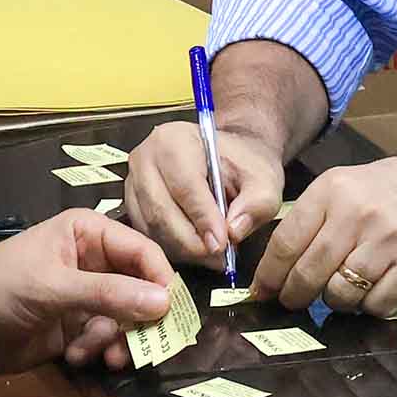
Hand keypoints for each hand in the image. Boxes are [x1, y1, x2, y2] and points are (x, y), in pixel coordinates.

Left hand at [0, 211, 180, 373]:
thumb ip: (109, 294)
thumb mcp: (52, 287)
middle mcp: (94, 262)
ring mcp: (85, 298)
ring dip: (117, 341)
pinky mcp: (75, 329)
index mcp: (89, 234)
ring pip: (127, 320)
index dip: (161, 282)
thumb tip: (165, 303)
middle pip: (142, 290)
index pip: (144, 253)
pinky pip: (106, 340)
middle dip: (140, 320)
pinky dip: (98, 352)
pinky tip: (76, 357)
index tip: (170, 315)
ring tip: (101, 356)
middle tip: (142, 345)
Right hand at [125, 119, 284, 269]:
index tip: (221, 243)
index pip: (185, 185)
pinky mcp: (133, 206)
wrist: (229, 161)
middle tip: (220, 256)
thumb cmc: (242, 166)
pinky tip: (199, 251)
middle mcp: (145, 159)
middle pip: (162, 211)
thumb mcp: (264, 181)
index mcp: (173, 140)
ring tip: (214, 255)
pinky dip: (174, 249)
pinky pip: (149, 235)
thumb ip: (256, 204)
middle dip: (193, 241)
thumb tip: (233, 230)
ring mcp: (133, 183)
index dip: (203, 218)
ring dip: (185, 249)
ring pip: (153, 228)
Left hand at [255, 150, 396, 316]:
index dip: (268, 276)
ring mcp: (387, 241)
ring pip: (340, 296)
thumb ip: (310, 220)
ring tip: (343, 290)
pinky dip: (369, 307)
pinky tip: (373, 291)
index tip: (262, 293)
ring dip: (336, 301)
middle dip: (295, 296)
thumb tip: (273, 268)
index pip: (285, 243)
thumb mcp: (344, 186)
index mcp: (332, 190)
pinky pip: (376, 306)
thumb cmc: (390, 191)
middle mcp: (357, 214)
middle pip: (308, 274)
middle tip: (294, 301)